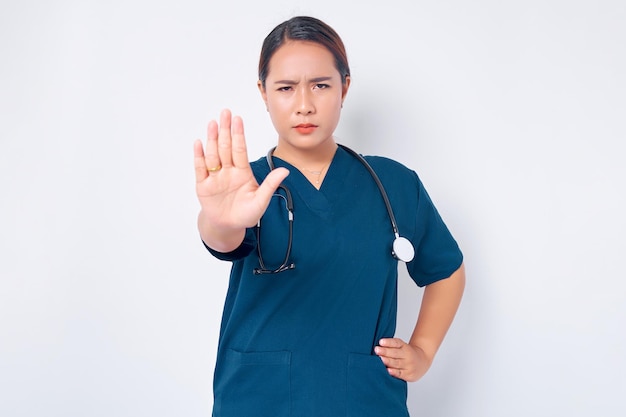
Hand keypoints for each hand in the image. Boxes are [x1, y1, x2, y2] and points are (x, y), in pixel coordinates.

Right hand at [194, 109, 288, 248]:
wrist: (228, 226)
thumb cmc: (246, 214)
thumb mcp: (261, 200)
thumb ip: (270, 184)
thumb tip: (285, 171)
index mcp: (242, 172)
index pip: (240, 149)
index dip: (239, 134)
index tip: (238, 119)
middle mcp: (228, 171)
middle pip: (226, 147)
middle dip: (226, 130)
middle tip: (225, 112)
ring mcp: (215, 177)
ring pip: (213, 154)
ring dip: (213, 139)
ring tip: (213, 124)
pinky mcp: (203, 185)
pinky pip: (200, 169)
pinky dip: (199, 156)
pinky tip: (199, 143)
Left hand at [374, 338, 431, 381]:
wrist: (422, 361)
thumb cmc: (406, 354)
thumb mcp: (401, 347)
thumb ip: (390, 347)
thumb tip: (377, 348)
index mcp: (404, 346)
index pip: (396, 343)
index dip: (388, 342)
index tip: (380, 342)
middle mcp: (407, 355)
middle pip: (395, 353)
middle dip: (385, 352)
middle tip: (376, 350)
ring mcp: (408, 365)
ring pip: (397, 363)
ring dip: (388, 361)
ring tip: (380, 359)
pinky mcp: (409, 374)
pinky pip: (400, 373)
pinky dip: (394, 372)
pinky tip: (388, 370)